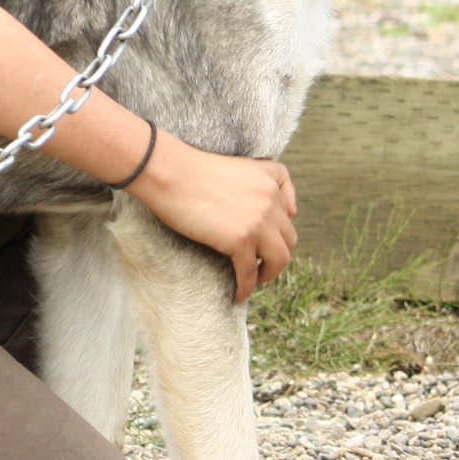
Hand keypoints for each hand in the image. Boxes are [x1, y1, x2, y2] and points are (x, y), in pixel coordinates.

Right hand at [127, 134, 297, 301]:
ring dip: (269, 273)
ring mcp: (258, 222)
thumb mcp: (237, 165)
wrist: (169, 173)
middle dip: (275, 252)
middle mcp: (270, 200)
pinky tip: (238, 294)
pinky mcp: (240, 241)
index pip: (289, 211)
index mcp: (269, 179)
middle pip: (288, 238)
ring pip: (280, 260)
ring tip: (254, 279)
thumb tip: (287, 210)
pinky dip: (245, 288)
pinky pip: (250, 273)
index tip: (268, 239)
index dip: (278, 229)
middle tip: (258, 260)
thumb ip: (259, 181)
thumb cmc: (191, 168)